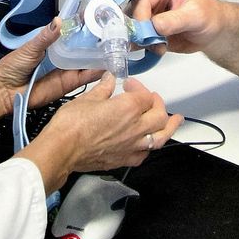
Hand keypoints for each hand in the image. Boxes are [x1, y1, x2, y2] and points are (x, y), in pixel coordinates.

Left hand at [0, 18, 101, 108]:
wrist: (4, 91)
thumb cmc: (12, 67)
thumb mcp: (30, 48)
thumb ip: (46, 37)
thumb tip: (58, 22)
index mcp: (53, 44)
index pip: (73, 33)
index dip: (85, 27)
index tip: (97, 18)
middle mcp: (62, 57)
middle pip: (84, 48)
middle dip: (97, 42)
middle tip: (111, 34)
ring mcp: (66, 71)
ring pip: (88, 62)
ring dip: (99, 57)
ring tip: (113, 49)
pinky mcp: (68, 85)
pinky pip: (84, 78)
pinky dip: (95, 73)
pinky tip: (104, 66)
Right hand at [20, 74, 182, 189]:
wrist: (62, 150)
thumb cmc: (71, 124)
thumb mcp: (87, 98)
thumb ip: (103, 88)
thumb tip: (109, 79)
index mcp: (129, 107)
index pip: (145, 95)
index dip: (139, 88)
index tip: (129, 85)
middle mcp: (136, 127)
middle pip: (159, 115)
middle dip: (157, 104)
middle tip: (152, 100)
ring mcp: (133, 146)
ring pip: (161, 137)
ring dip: (169, 127)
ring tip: (176, 121)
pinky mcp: (125, 160)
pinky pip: (145, 153)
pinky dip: (150, 146)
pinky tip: (149, 143)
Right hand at [131, 0, 225, 53]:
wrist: (214, 29)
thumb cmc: (208, 14)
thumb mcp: (195, 15)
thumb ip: (175, 20)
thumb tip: (155, 26)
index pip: (143, 1)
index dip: (142, 19)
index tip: (147, 35)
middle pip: (133, 14)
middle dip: (141, 31)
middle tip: (153, 43)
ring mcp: (149, 14)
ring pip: (134, 28)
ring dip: (143, 41)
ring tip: (160, 47)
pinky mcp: (149, 29)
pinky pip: (139, 38)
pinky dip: (145, 46)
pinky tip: (158, 49)